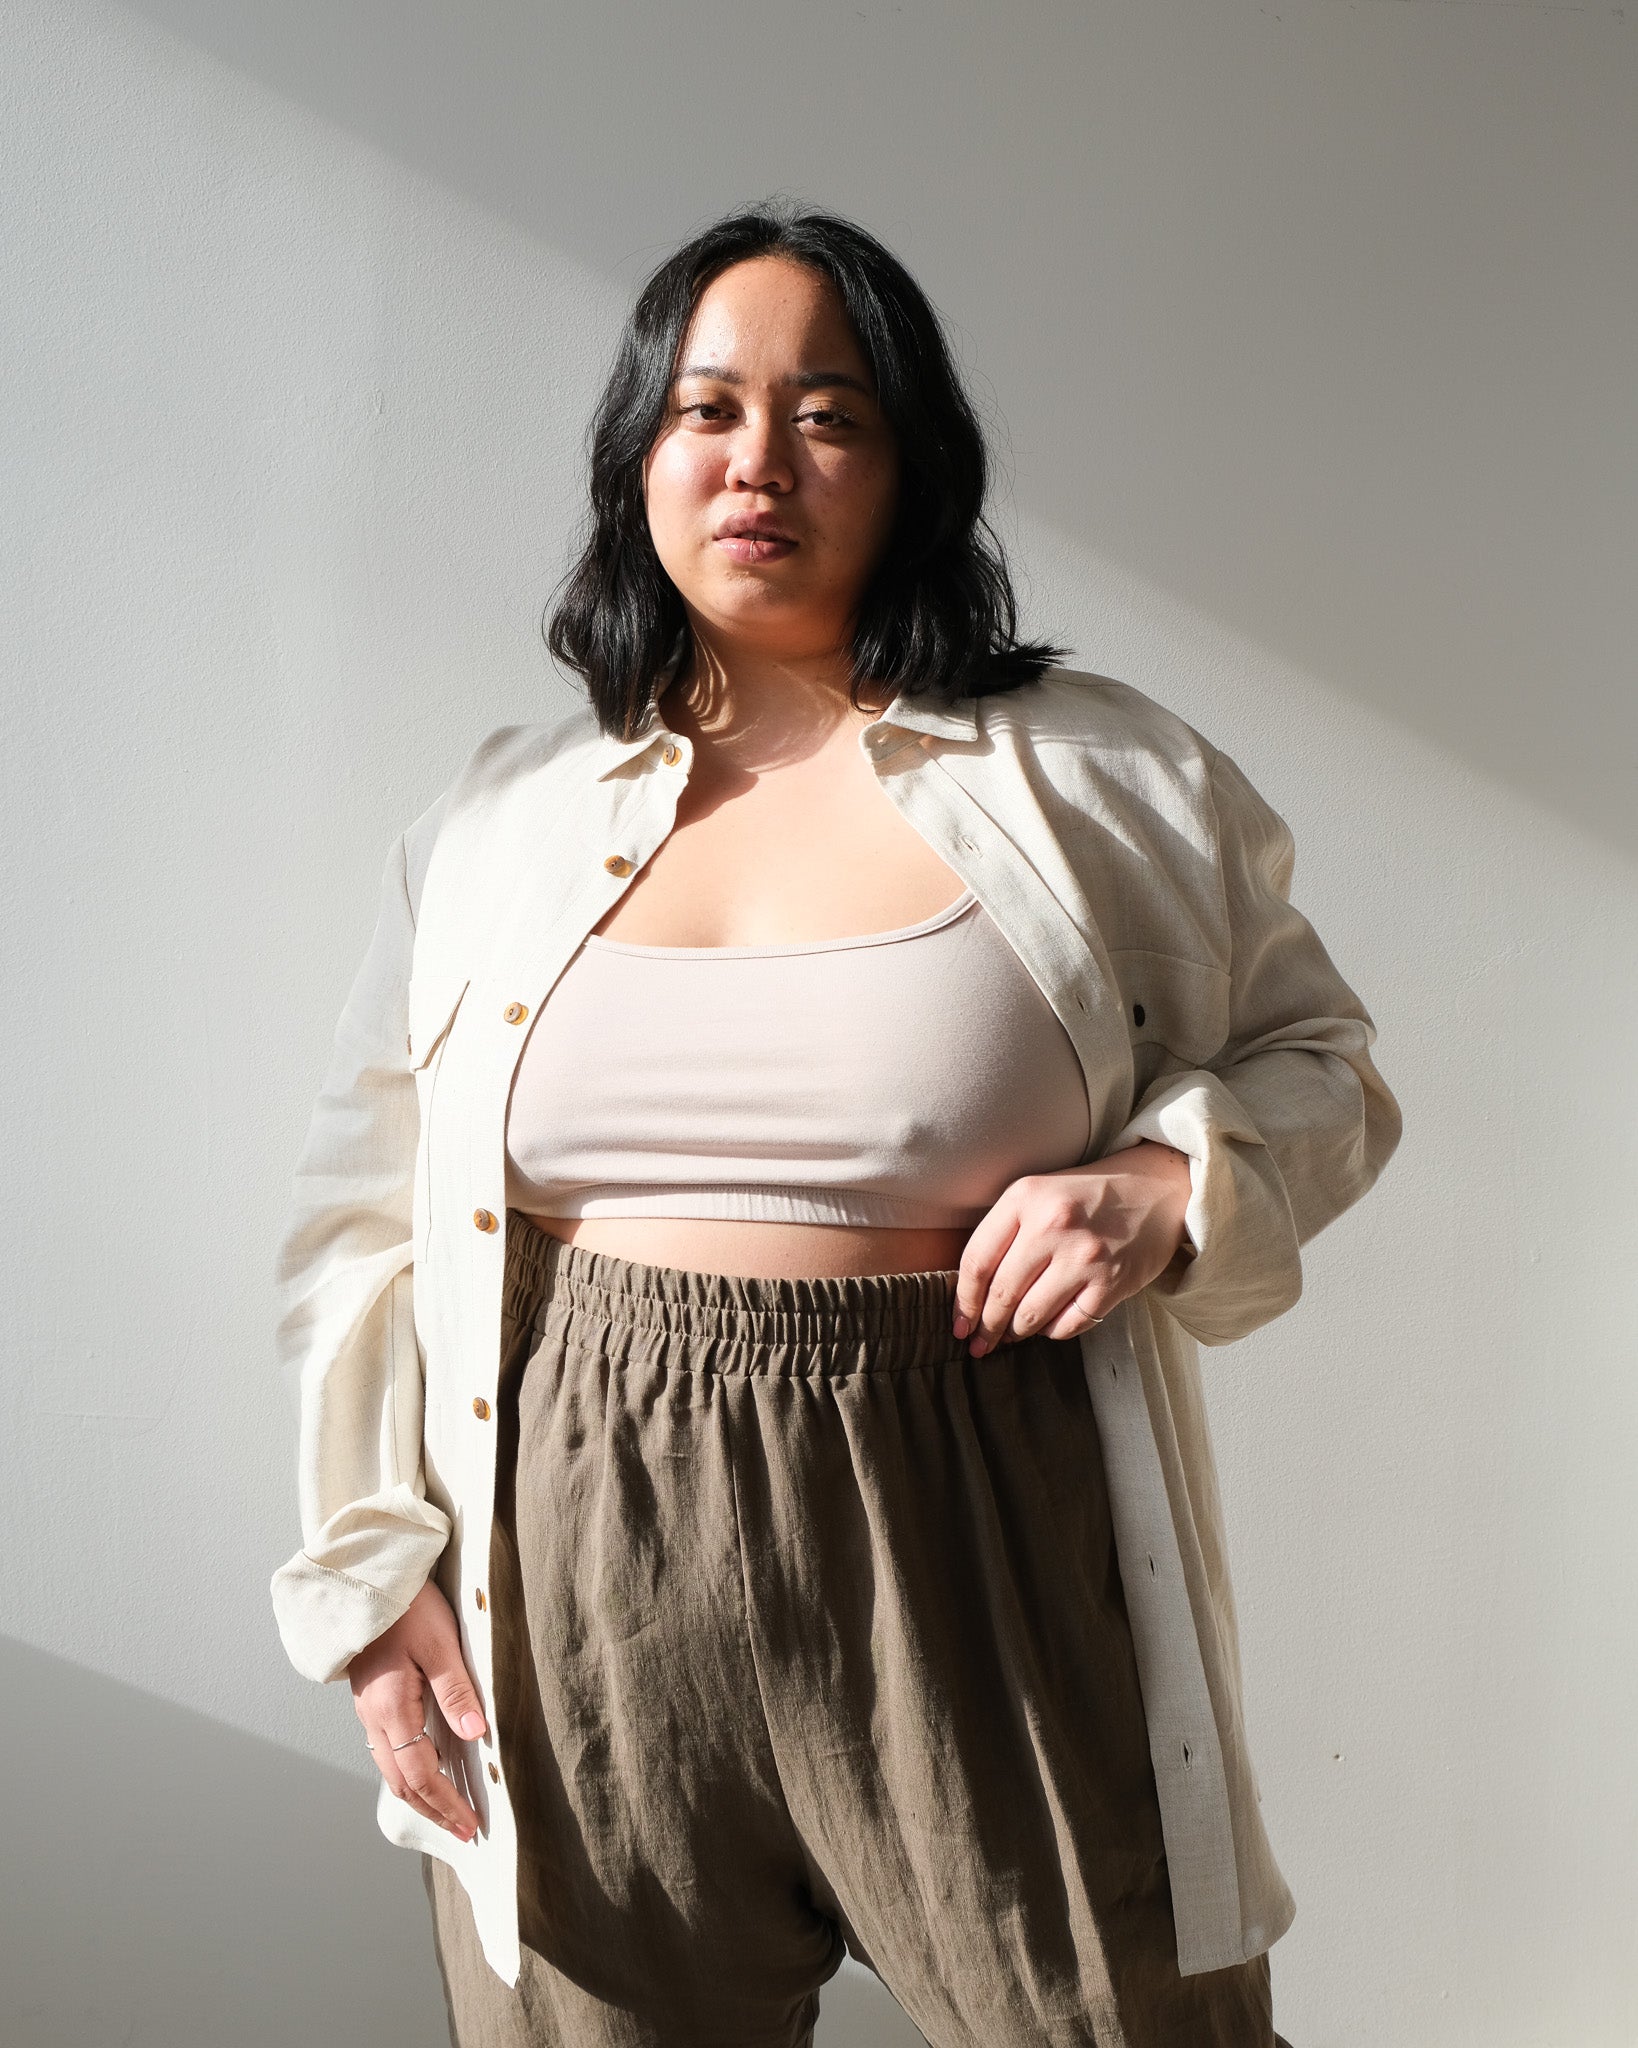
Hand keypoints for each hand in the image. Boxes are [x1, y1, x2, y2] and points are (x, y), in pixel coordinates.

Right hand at [350, 1579, 487, 1842]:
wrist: (365, 1582)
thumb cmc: (406, 1608)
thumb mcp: (439, 1644)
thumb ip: (456, 1690)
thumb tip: (476, 1734)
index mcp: (391, 1709)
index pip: (420, 1774)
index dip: (446, 1803)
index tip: (469, 1823)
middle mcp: (374, 1718)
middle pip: (402, 1782)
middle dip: (433, 1809)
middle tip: (462, 1828)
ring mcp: (368, 1712)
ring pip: (391, 1770)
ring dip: (419, 1795)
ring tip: (447, 1809)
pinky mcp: (370, 1701)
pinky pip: (386, 1750)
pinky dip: (407, 1772)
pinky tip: (424, 1771)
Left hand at [952, 1142, 1193, 1355]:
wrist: (1155, 1187)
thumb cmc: (1086, 1196)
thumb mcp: (1038, 1193)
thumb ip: (1005, 1232)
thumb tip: (973, 1294)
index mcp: (1025, 1197)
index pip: (977, 1261)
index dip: (962, 1301)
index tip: (958, 1324)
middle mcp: (1053, 1225)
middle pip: (1001, 1294)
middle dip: (986, 1327)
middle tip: (979, 1344)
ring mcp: (1085, 1256)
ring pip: (1031, 1316)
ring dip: (1016, 1333)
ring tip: (1012, 1335)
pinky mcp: (1113, 1283)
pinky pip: (1068, 1326)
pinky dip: (1053, 1332)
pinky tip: (1050, 1325)